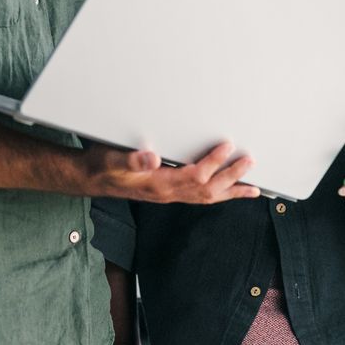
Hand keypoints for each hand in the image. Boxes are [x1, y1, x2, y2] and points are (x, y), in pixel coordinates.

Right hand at [89, 140, 259, 205]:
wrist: (91, 178)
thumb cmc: (103, 165)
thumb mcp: (112, 158)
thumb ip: (131, 160)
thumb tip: (151, 158)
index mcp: (158, 184)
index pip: (195, 176)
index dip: (214, 162)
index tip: (228, 146)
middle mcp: (168, 194)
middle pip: (208, 190)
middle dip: (232, 177)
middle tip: (250, 162)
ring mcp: (169, 196)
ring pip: (207, 198)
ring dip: (230, 191)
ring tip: (253, 188)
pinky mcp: (168, 194)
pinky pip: (199, 198)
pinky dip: (218, 195)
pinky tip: (226, 191)